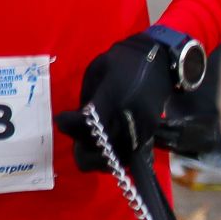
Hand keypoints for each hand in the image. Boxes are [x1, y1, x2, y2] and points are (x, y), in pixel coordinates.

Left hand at [55, 31, 175, 171]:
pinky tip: (104, 144)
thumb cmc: (121, 63)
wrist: (158, 61)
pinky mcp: (151, 134)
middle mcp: (129, 118)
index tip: (62, 118)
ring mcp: (142, 129)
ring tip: (88, 140)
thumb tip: (77, 120)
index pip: (87, 124)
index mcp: (114, 98)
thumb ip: (87, 100)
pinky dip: (114, 155)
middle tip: (75, 131)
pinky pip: (129, 155)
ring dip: (98, 154)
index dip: (70, 125)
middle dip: (82, 143)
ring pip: (115, 158)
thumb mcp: (96, 73)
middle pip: (100, 147)